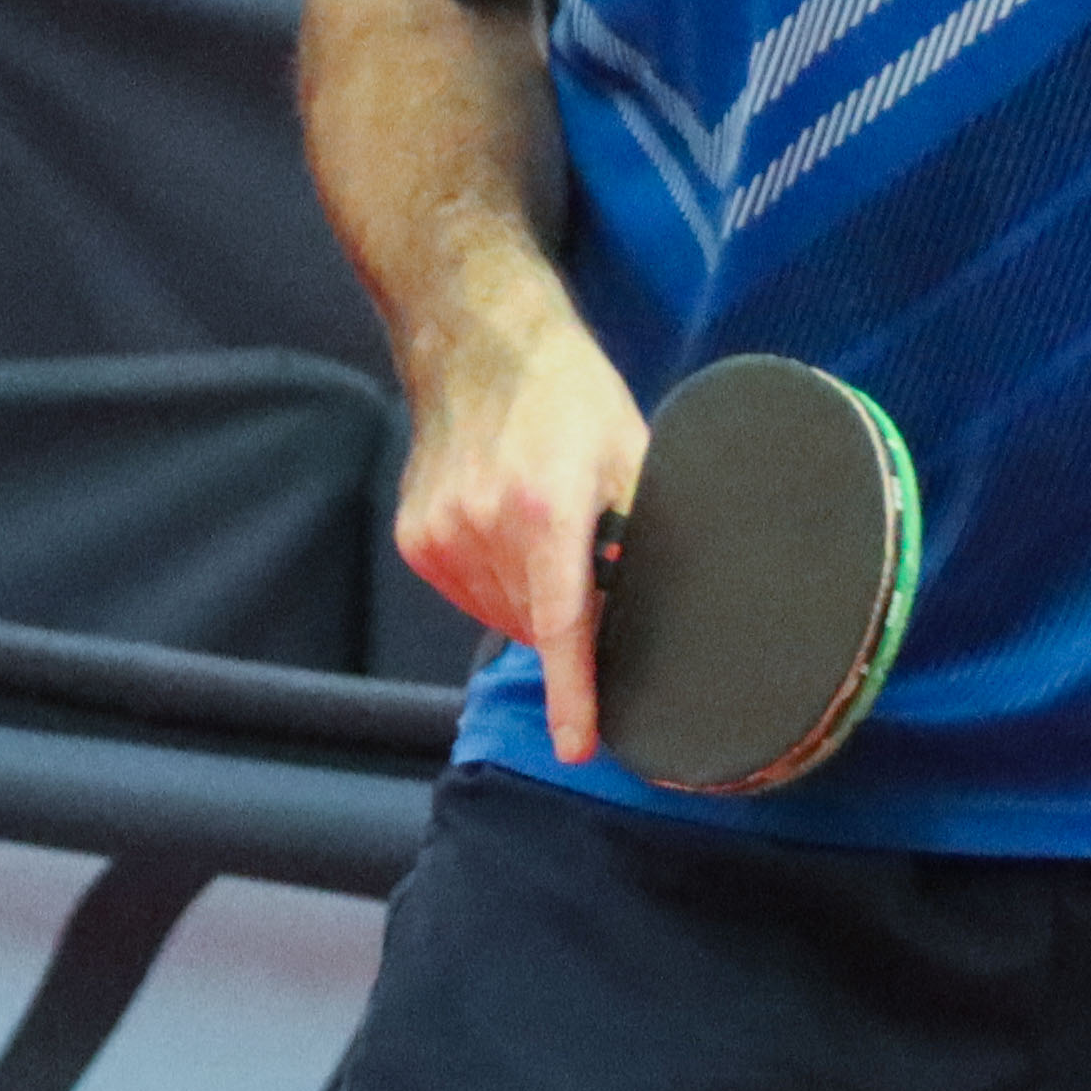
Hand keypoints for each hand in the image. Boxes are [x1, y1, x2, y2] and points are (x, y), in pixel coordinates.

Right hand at [392, 325, 647, 765]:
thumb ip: (645, 530)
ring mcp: (440, 534)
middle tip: (585, 553)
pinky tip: (504, 531)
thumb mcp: (631, 452)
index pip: (562, 623)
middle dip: (570, 613)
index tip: (577, 744)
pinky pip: (468, 595)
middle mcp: (482, 526)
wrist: (479, 346)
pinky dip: (495, 583)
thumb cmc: (568, 398)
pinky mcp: (416, 538)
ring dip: (530, 600)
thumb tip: (675, 600)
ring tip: (541, 530)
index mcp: (546, 508)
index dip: (574, 691)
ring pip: (501, 616)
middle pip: (538, 623)